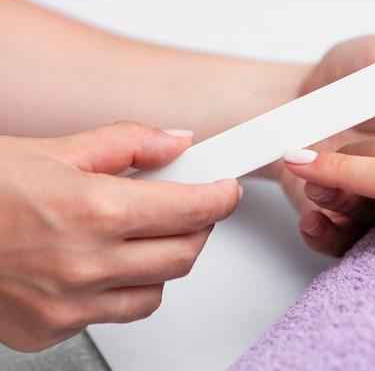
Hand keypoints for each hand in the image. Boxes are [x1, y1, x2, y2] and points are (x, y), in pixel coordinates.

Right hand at [0, 122, 240, 351]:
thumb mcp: (57, 150)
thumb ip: (129, 143)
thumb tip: (175, 141)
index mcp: (92, 210)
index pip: (190, 209)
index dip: (220, 197)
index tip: (226, 189)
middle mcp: (84, 264)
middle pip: (185, 254)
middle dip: (198, 227)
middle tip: (188, 208)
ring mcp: (69, 303)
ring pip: (158, 290)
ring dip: (163, 261)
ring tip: (140, 235)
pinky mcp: (52, 328)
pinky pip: (118, 313)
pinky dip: (125, 288)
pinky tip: (104, 264)